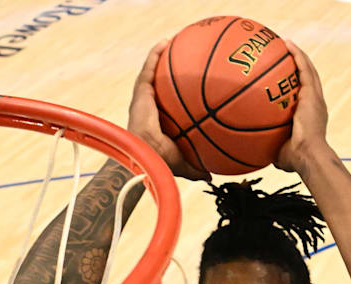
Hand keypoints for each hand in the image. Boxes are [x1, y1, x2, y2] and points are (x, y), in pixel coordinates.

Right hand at [127, 41, 210, 181]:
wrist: (145, 157)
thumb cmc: (161, 163)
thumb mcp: (184, 164)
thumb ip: (197, 167)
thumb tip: (210, 175)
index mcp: (159, 121)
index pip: (169, 104)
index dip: (177, 94)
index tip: (189, 85)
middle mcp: (151, 107)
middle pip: (160, 85)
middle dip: (169, 70)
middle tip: (183, 57)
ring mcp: (144, 99)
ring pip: (152, 73)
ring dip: (160, 56)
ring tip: (171, 40)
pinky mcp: (140, 93)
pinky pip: (148, 69)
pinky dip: (155, 55)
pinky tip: (164, 42)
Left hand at [274, 40, 329, 173]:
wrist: (308, 157)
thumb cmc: (294, 160)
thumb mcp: (279, 152)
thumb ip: (270, 147)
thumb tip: (253, 152)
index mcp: (311, 116)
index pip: (305, 95)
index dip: (298, 84)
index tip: (287, 76)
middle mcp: (315, 104)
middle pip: (308, 78)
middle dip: (299, 64)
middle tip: (285, 53)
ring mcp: (315, 97)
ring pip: (308, 70)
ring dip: (298, 55)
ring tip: (286, 43)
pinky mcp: (311, 94)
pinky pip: (304, 69)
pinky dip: (297, 55)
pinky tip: (287, 44)